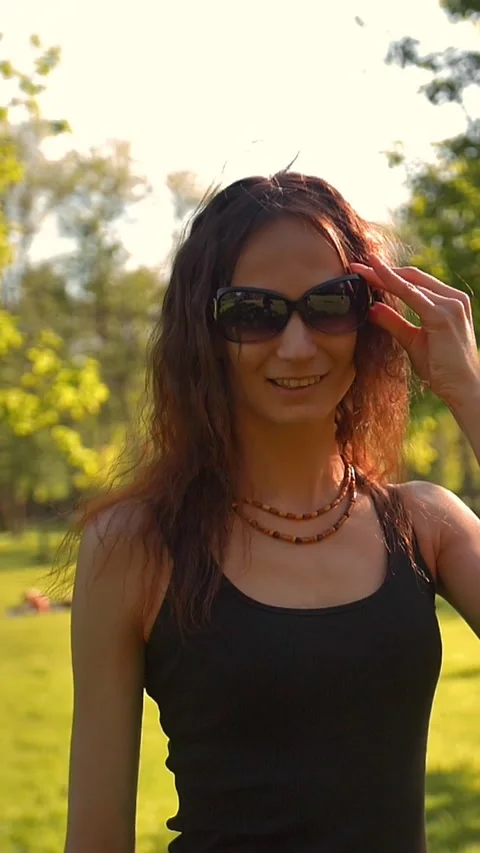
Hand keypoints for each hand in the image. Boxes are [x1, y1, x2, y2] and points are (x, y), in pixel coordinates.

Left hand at [350, 255, 479, 406]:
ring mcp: (450, 304)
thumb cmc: (441, 368)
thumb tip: (372, 308)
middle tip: (355, 265)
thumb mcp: (412, 341)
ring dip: (383, 274)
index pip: (414, 282)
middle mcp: (453, 298)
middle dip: (382, 270)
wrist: (462, 387)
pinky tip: (376, 276)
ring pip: (410, 281)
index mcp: (448, 302)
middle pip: (411, 276)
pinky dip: (392, 283)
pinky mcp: (443, 315)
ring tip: (359, 269)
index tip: (364, 269)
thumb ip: (394, 323)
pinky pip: (412, 294)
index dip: (388, 274)